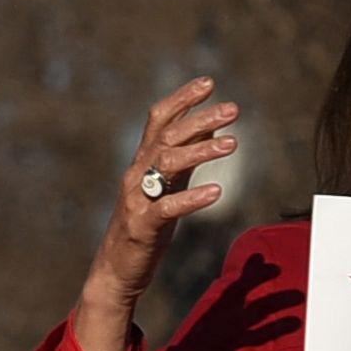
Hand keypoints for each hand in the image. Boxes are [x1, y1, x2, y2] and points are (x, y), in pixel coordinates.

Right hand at [66, 79, 243, 350]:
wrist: (116, 268)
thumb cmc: (146, 225)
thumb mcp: (167, 187)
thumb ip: (184, 160)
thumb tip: (210, 131)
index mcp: (143, 161)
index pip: (159, 119)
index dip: (182, 99)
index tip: (209, 82)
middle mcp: (137, 173)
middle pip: (167, 136)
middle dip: (200, 119)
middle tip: (233, 109)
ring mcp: (137, 198)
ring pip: (167, 164)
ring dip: (201, 150)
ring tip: (234, 144)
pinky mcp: (143, 225)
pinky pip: (168, 207)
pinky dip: (192, 198)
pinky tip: (217, 191)